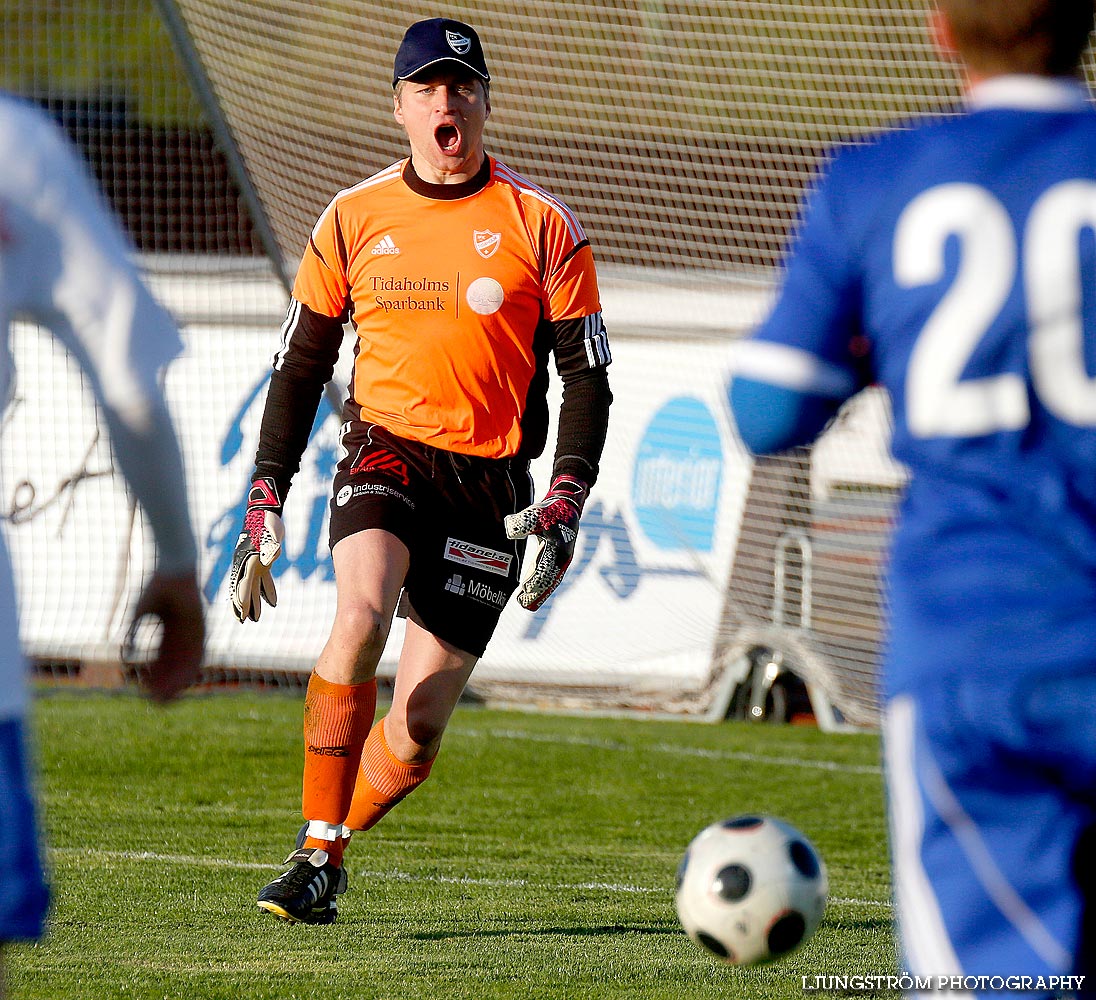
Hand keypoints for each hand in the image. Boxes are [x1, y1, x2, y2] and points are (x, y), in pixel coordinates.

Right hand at [126, 570, 204, 703]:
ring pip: (187, 663)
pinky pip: (199, 652)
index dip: (154, 676)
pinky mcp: (202, 628)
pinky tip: (186, 680)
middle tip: (157, 702)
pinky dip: (192, 667)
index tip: (144, 691)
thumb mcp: (139, 615)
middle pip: (175, 665)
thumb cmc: (155, 588)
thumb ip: (132, 634)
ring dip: (179, 681)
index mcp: (167, 631)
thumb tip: (123, 655)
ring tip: (169, 696)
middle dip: (166, 684)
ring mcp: (193, 632)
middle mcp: (182, 635)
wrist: (173, 570)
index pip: (161, 660)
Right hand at [230, 477, 284, 622]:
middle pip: (244, 589)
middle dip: (244, 606)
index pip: (242, 583)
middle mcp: (246, 564)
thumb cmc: (266, 523)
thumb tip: (268, 560)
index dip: (242, 599)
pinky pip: (263, 580)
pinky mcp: (262, 562)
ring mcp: (253, 564)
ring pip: (253, 587)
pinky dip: (267, 591)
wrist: (265, 512)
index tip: (241, 614)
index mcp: (247, 559)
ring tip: (256, 619)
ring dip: (254, 602)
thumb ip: (268, 547)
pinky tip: (272, 603)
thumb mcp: (270, 533)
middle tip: (243, 621)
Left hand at [503, 474, 587, 610]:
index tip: (525, 589)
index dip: (536, 580)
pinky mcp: (555, 559)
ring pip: (550, 581)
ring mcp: (560, 560)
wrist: (565, 506)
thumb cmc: (550, 510)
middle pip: (549, 579)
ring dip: (539, 592)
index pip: (546, 569)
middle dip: (537, 592)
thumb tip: (509, 532)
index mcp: (559, 549)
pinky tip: (530, 594)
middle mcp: (562, 558)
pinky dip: (541, 586)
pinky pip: (549, 576)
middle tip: (523, 603)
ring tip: (525, 603)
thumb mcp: (537, 513)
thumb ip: (523, 522)